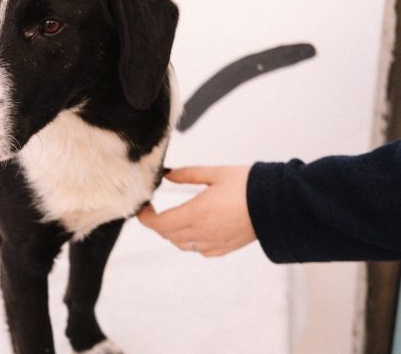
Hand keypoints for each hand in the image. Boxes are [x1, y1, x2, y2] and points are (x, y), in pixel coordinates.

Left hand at [137, 166, 256, 256]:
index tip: (143, 207)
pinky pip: (200, 250)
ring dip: (172, 233)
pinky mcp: (226, 248)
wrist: (280, 204)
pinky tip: (195, 230)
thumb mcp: (215, 173)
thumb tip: (168, 174)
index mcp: (197, 213)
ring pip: (182, 244)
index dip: (146, 217)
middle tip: (154, 209)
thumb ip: (188, 174)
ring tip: (173, 217)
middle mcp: (203, 232)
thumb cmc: (249, 185)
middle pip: (167, 235)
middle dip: (157, 223)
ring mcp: (214, 242)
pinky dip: (191, 242)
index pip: (159, 223)